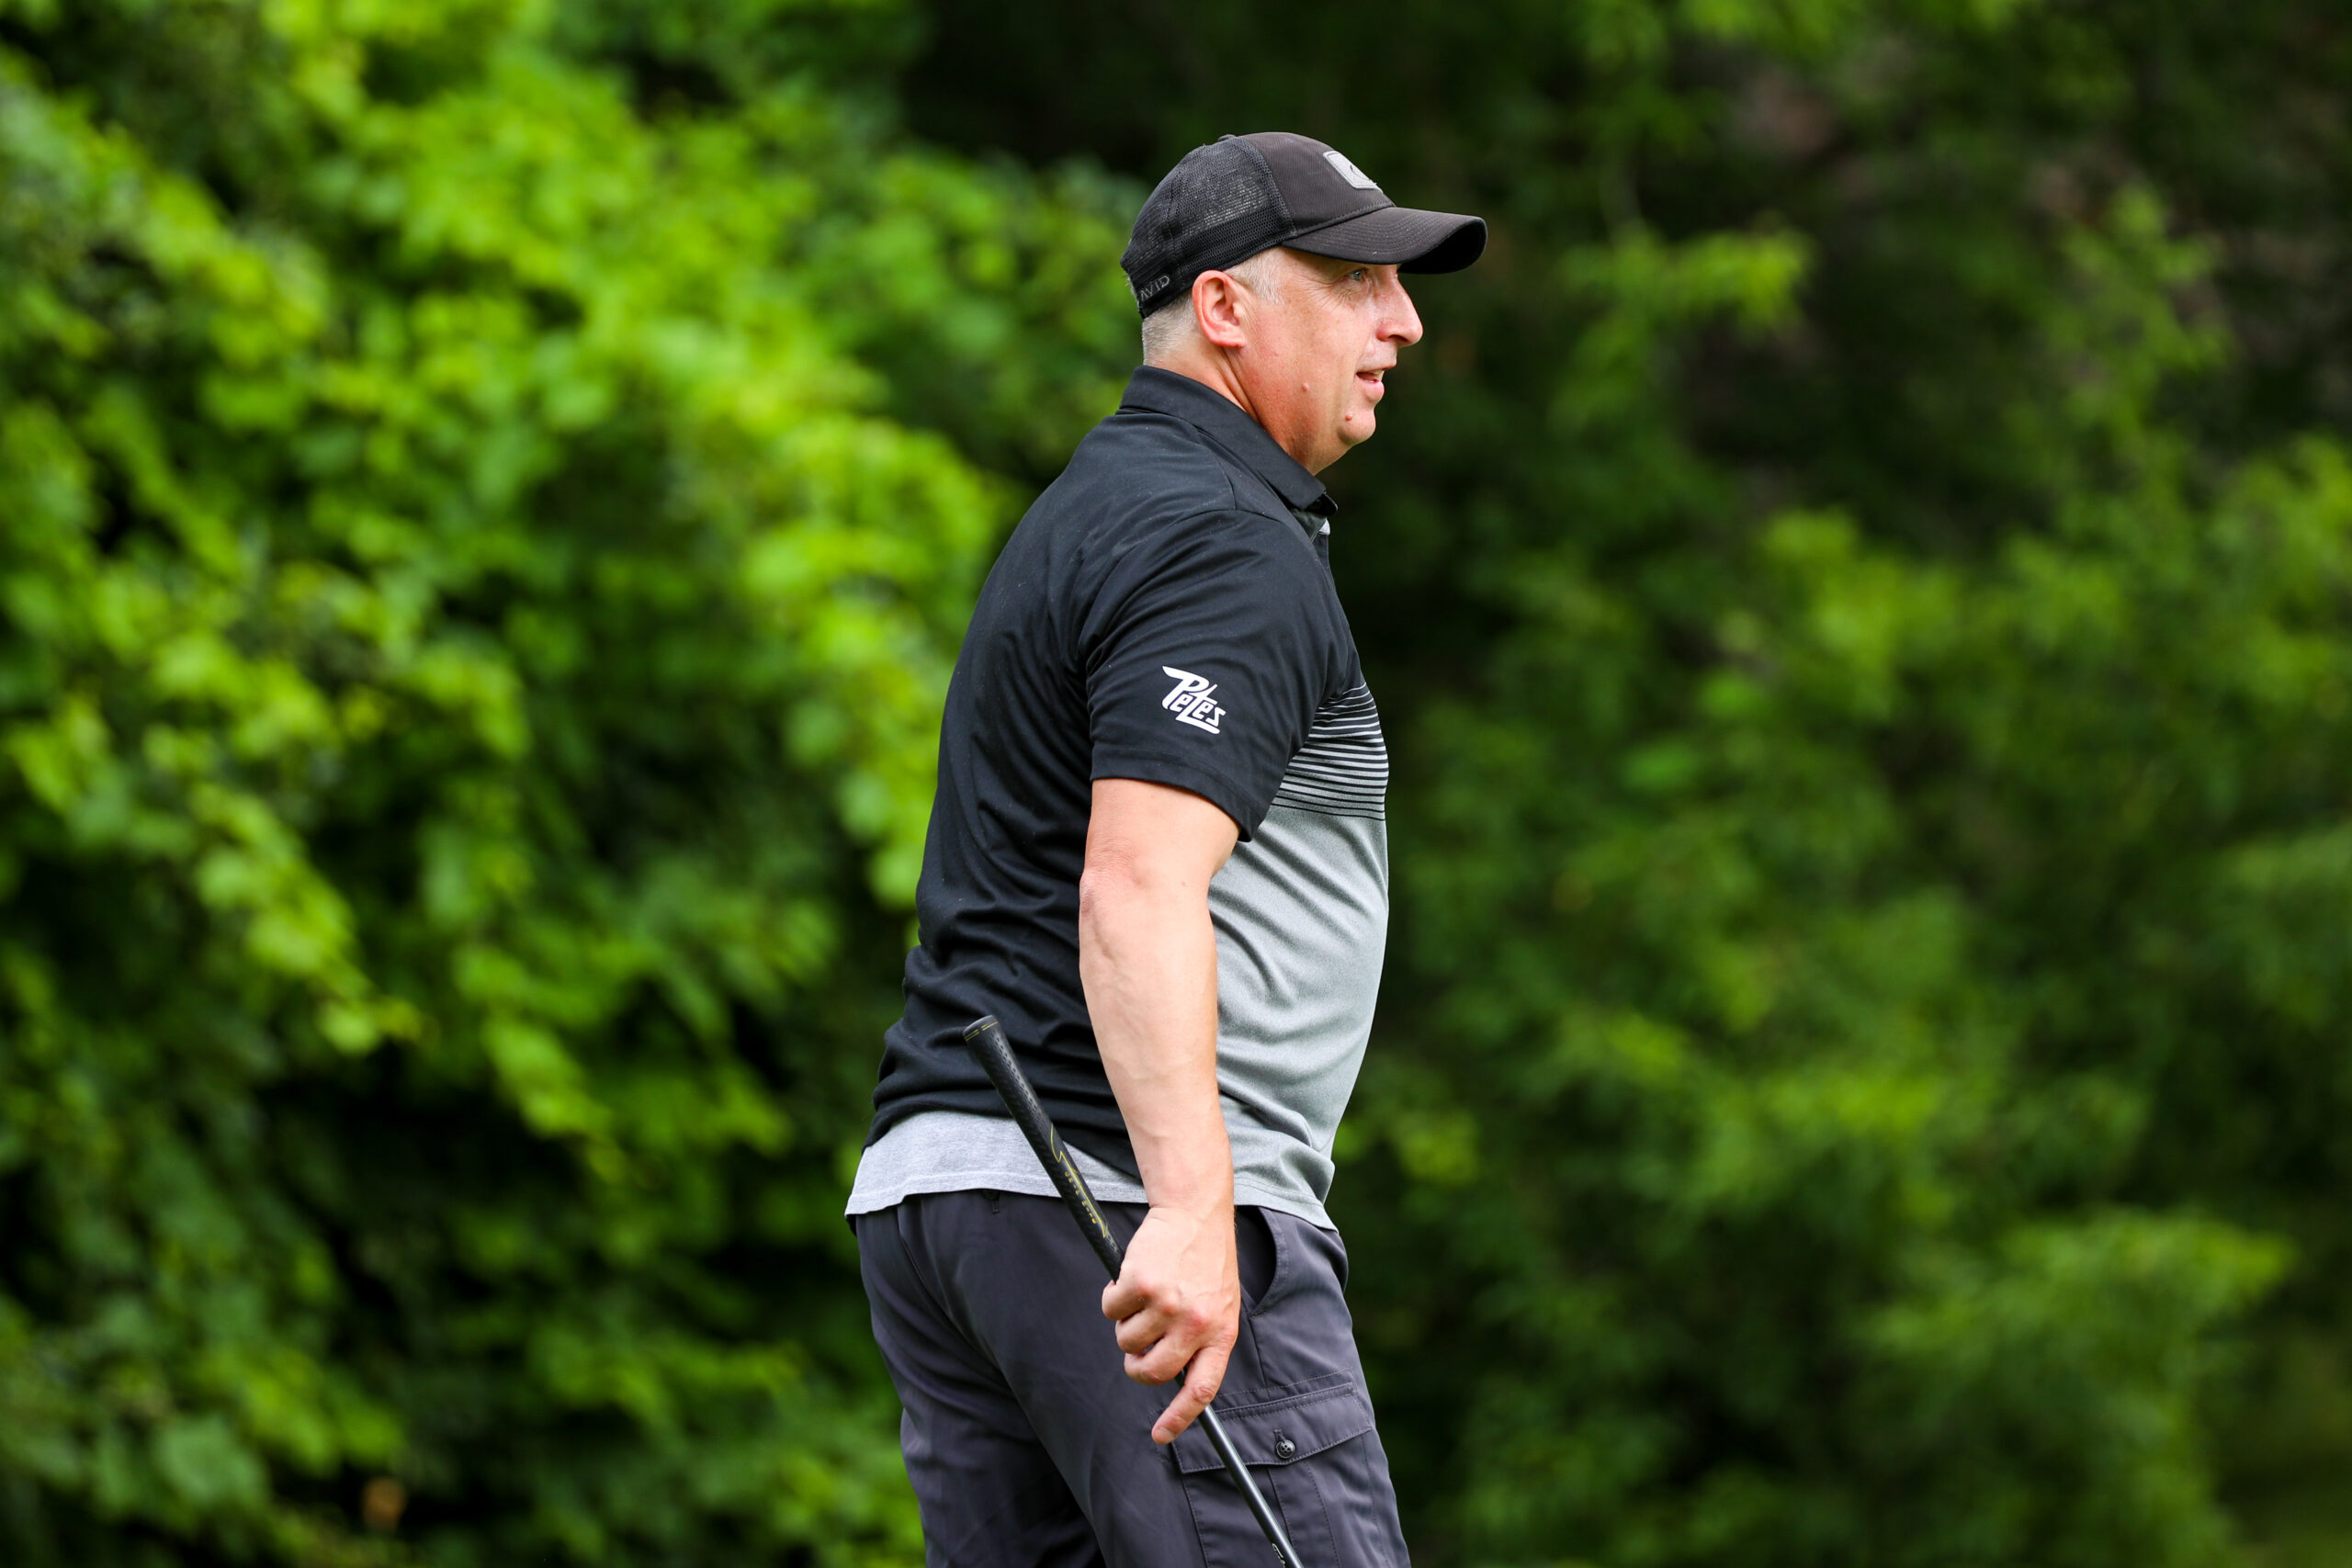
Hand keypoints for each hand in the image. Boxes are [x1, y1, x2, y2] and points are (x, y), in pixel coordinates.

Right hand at [1101, 1202, 1239, 1443]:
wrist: (1195, 1213)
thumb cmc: (1206, 1261)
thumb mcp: (1220, 1304)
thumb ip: (1202, 1340)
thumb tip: (1174, 1377)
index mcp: (1220, 1333)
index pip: (1201, 1390)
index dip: (1178, 1418)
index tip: (1160, 1435)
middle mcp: (1195, 1323)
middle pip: (1153, 1371)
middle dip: (1135, 1366)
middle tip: (1134, 1349)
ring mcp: (1167, 1304)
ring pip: (1126, 1339)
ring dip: (1125, 1323)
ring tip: (1143, 1296)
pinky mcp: (1141, 1283)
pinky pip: (1111, 1309)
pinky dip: (1113, 1296)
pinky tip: (1132, 1277)